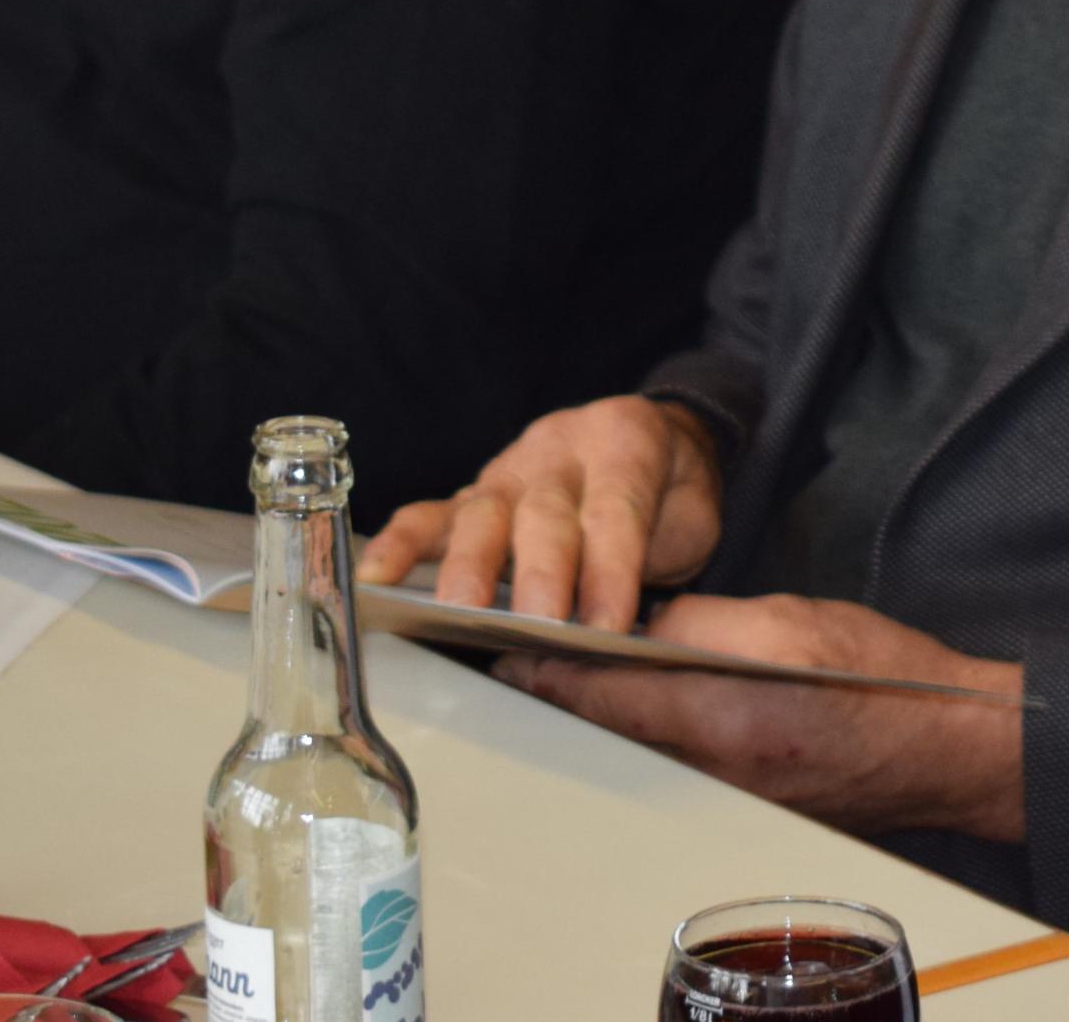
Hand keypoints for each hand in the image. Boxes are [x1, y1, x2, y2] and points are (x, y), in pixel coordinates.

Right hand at [358, 394, 722, 629]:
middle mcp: (559, 448)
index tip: (608, 626)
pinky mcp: (474, 496)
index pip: (616, 509)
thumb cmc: (669, 491)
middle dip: (543, 569)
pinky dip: (402, 544)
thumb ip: (658, 556)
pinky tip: (377, 575)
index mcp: (624, 441)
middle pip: (545, 510)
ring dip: (473, 564)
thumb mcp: (691, 514)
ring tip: (459, 610)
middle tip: (540, 620)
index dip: (611, 569)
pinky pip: (431, 515)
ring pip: (485, 512)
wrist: (655, 444)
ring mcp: (510, 469)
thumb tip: (615, 625)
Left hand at [499, 591, 1027, 840]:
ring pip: (635, 749)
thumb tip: (639, 621)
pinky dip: (641, 731)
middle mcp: (713, 769)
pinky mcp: (742, 802)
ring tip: (563, 669)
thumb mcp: (790, 621)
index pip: (605, 693)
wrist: (947, 748)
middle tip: (515, 651)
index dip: (547, 667)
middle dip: (561, 691)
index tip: (501, 645)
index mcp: (723, 716)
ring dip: (597, 711)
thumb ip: (702, 621)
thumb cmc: (883, 678)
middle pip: (607, 730)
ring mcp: (726, 795)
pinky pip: (670, 763)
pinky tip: (634, 702)